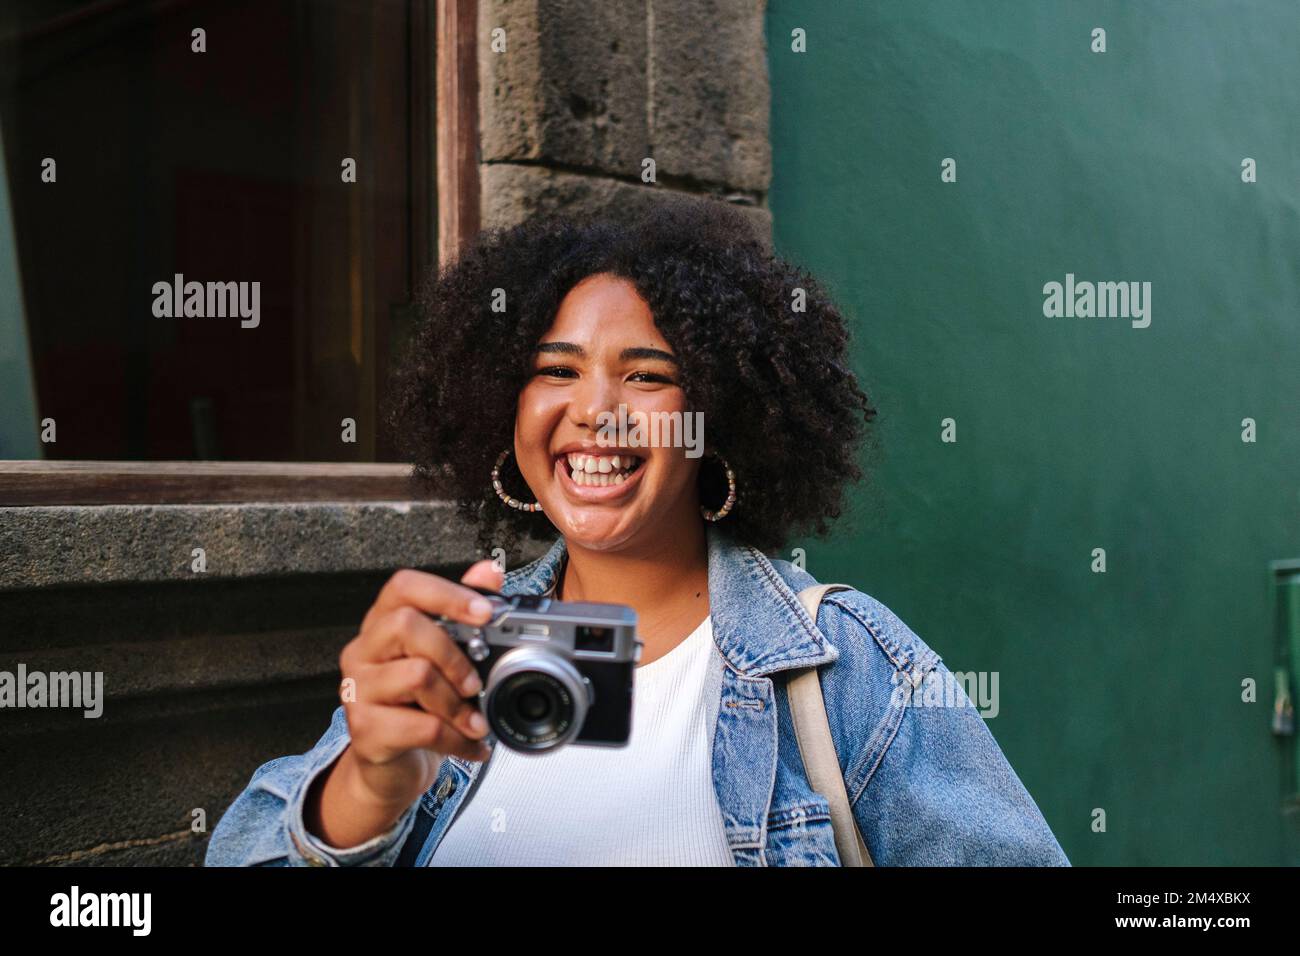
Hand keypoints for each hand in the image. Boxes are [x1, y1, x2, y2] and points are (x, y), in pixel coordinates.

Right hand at [335, 559, 503, 812]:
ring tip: (477, 722)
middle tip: (476, 683)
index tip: (486, 612)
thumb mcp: (443, 658)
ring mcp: (357, 690)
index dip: (446, 593)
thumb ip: (463, 613)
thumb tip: (489, 571)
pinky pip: (422, 727)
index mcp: (382, 624)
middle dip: (454, 654)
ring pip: (416, 676)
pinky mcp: (364, 729)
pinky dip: (458, 739)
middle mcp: (363, 650)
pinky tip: (470, 745)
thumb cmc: (419, 706)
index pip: (404, 587)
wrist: (391, 767)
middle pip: (406, 625)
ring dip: (458, 704)